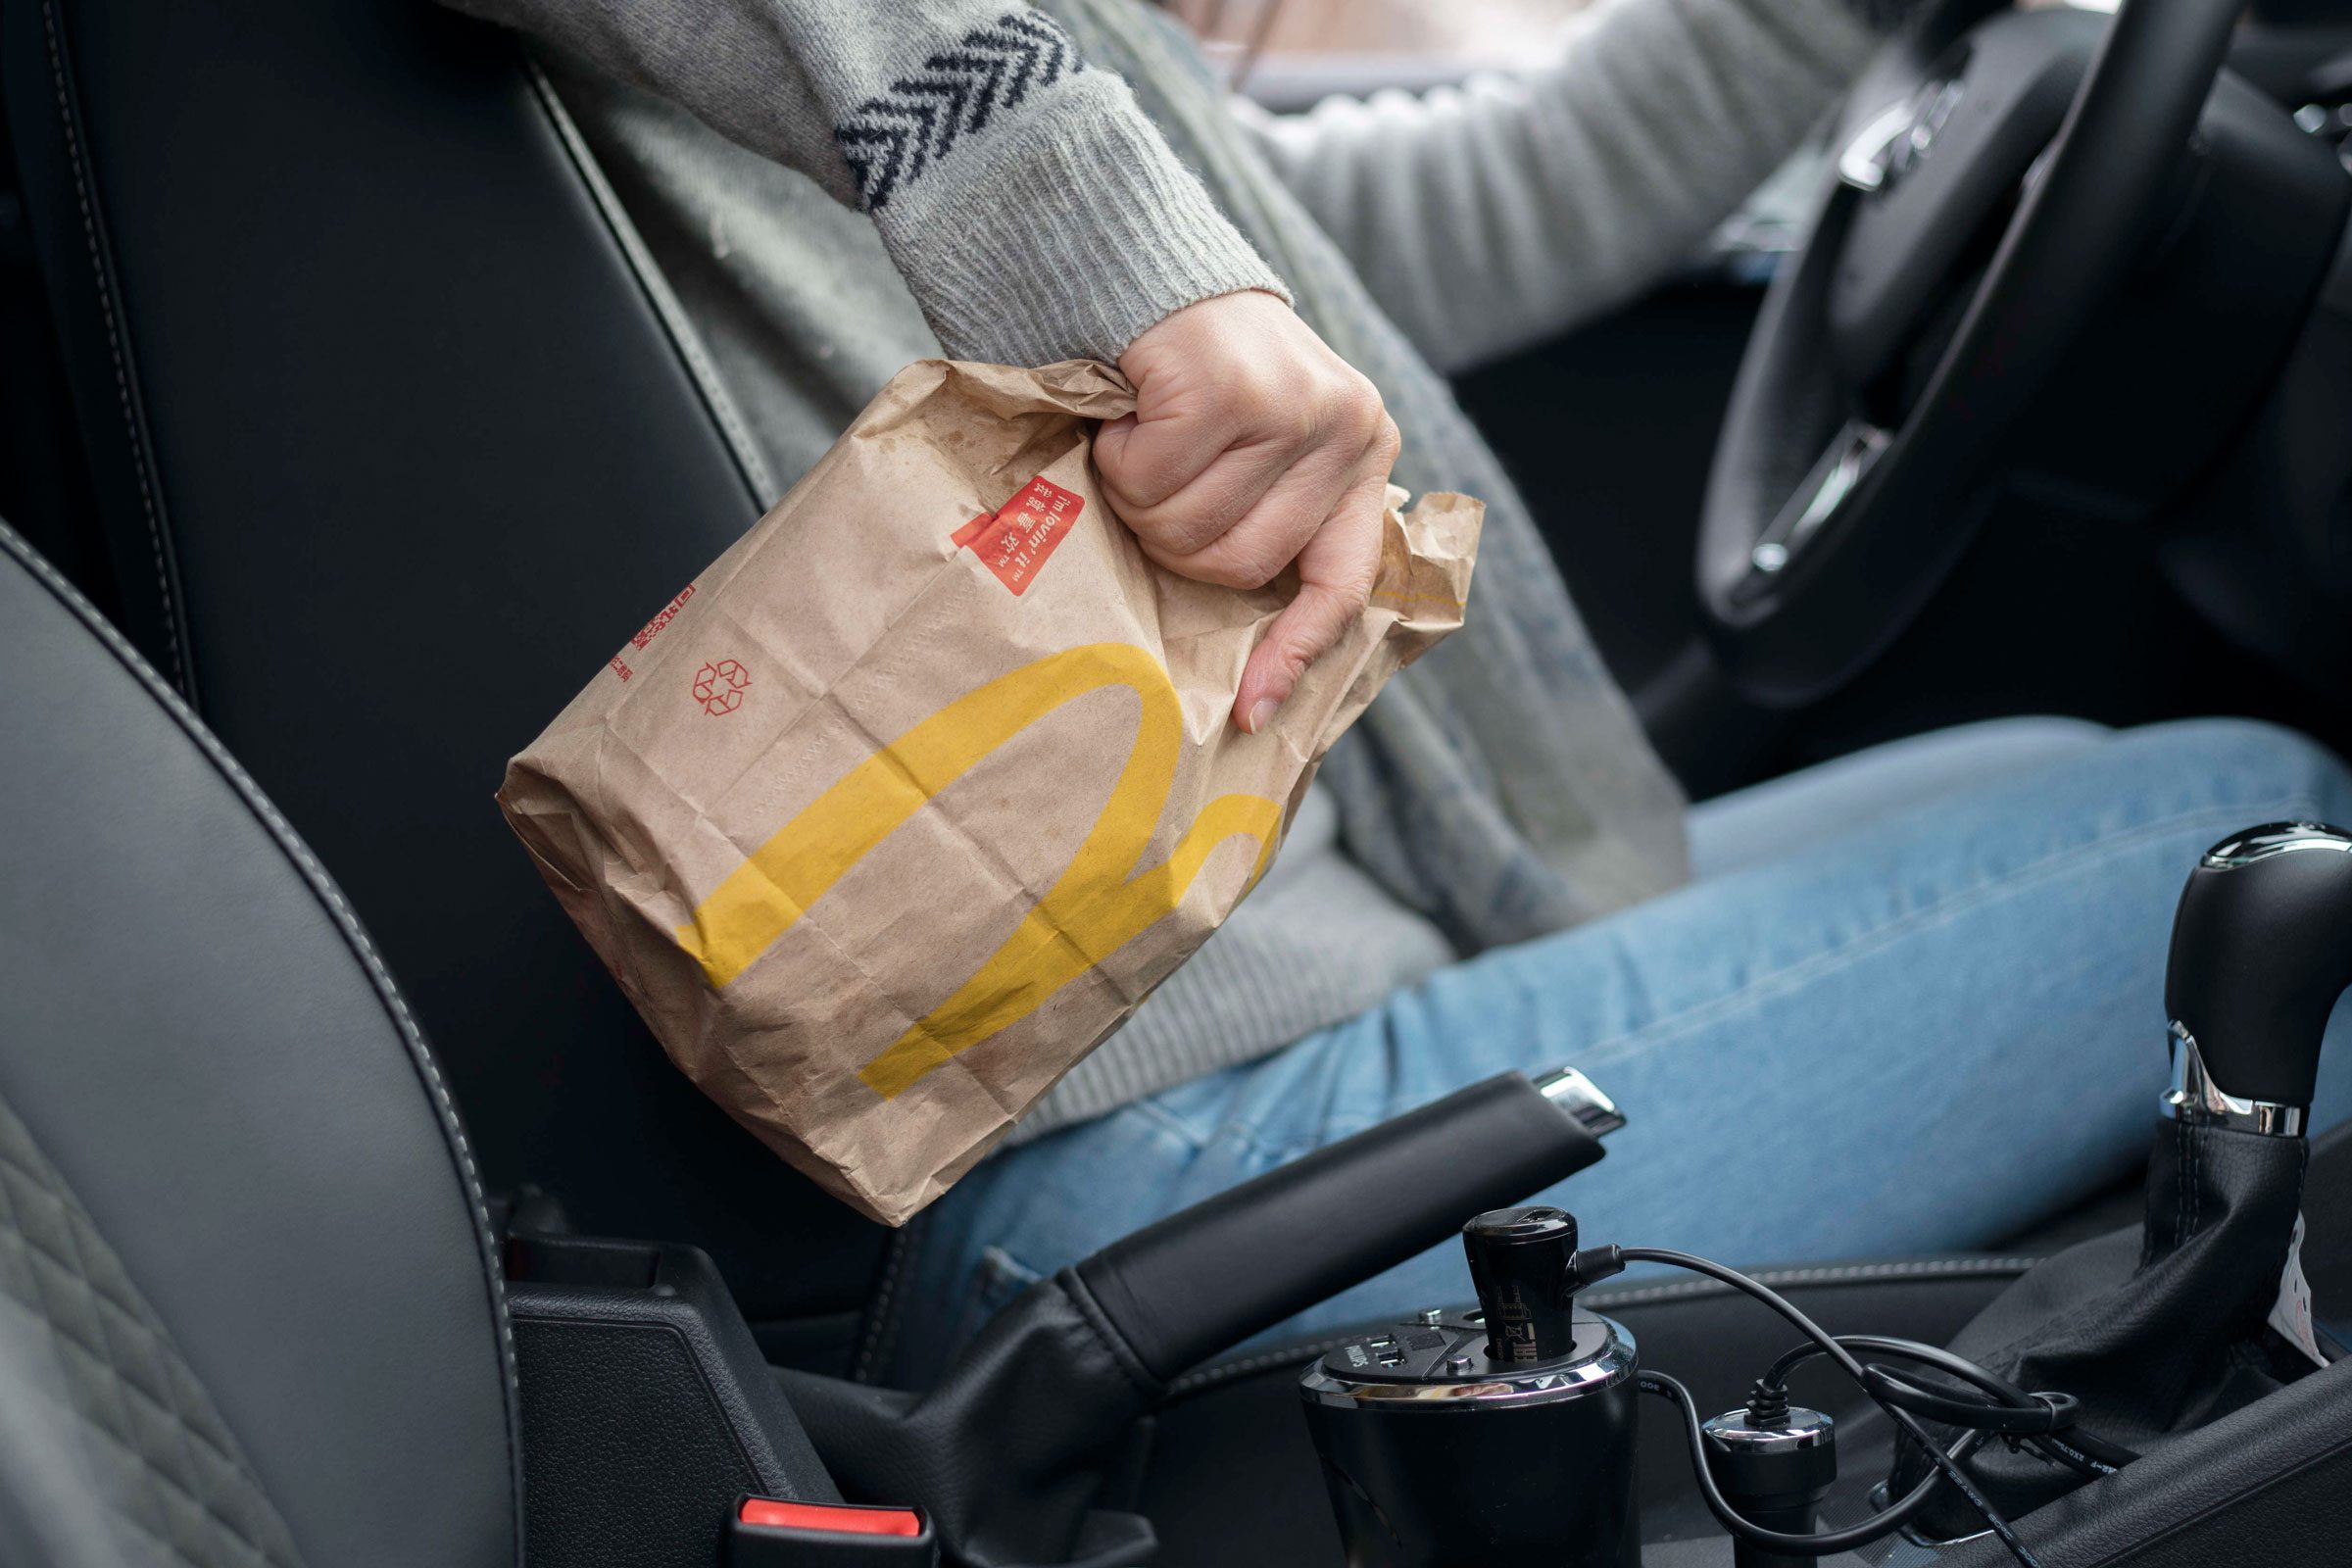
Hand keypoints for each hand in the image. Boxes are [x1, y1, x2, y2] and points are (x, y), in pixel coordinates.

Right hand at [1096, 291, 1399, 732]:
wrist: (1148, 260)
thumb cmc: (1198, 372)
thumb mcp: (1265, 441)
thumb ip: (1279, 510)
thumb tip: (1258, 657)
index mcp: (1363, 451)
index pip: (1341, 581)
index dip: (1293, 652)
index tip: (1252, 712)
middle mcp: (1345, 429)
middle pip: (1239, 567)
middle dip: (1173, 541)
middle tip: (1152, 483)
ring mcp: (1292, 408)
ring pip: (1184, 527)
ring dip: (1137, 495)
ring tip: (1143, 439)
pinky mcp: (1228, 389)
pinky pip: (1146, 479)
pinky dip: (1116, 453)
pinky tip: (1131, 407)